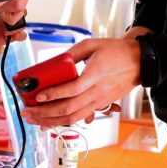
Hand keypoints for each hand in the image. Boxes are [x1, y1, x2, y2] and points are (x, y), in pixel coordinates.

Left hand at [19, 38, 141, 128]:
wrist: (138, 63)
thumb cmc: (116, 52)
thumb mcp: (92, 45)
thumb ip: (72, 53)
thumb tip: (54, 61)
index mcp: (95, 74)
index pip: (72, 89)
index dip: (54, 94)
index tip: (38, 96)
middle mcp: (97, 92)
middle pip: (69, 108)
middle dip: (45, 113)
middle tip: (28, 111)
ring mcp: (99, 101)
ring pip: (73, 117)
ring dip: (52, 121)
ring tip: (34, 120)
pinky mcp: (100, 105)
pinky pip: (80, 117)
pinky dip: (64, 122)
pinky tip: (51, 122)